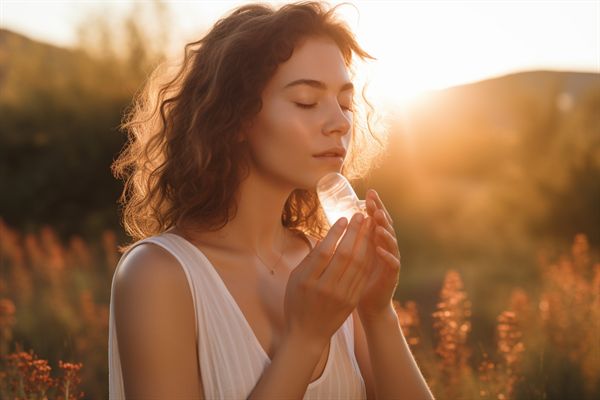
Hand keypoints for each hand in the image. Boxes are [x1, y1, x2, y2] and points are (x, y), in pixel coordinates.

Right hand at [284, 213, 373, 347]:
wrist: (308, 334)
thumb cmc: (297, 302)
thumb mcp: (295, 279)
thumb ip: (309, 259)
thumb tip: (324, 238)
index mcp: (308, 281)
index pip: (325, 252)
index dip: (336, 234)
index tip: (344, 218)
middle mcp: (326, 288)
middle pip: (344, 255)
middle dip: (355, 233)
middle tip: (361, 215)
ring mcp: (341, 296)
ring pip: (357, 264)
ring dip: (365, 242)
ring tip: (369, 226)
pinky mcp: (352, 301)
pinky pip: (362, 276)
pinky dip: (368, 258)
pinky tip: (371, 245)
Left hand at [356, 189, 400, 322]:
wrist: (369, 304)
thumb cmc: (357, 278)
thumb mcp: (352, 256)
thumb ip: (350, 241)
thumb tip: (335, 223)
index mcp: (377, 242)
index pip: (377, 220)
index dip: (375, 207)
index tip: (368, 193)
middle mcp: (386, 248)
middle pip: (386, 226)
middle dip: (380, 212)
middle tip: (374, 200)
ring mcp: (391, 261)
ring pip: (391, 241)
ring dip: (384, 229)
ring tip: (377, 219)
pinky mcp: (392, 276)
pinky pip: (392, 263)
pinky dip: (386, 255)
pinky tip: (379, 248)